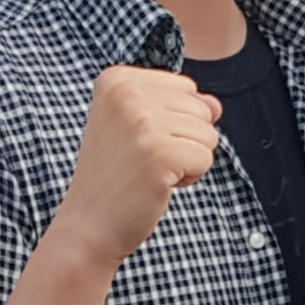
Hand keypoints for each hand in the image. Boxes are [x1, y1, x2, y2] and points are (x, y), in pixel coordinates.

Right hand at [52, 63, 221, 265]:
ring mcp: (142, 122)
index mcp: (116, 79)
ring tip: (149, 172)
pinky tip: (157, 185)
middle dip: (183, 140)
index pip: (185, 87)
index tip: (137, 141)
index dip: (173, 121)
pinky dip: (189, 178)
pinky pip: (205, 158)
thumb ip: (181, 108)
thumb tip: (217, 105)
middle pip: (200, 108)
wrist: (88, 225)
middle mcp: (126, 92)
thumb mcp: (142, 129)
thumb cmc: (116, 177)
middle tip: (143, 160)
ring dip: (187, 160)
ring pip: (208, 133)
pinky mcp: (159, 152)